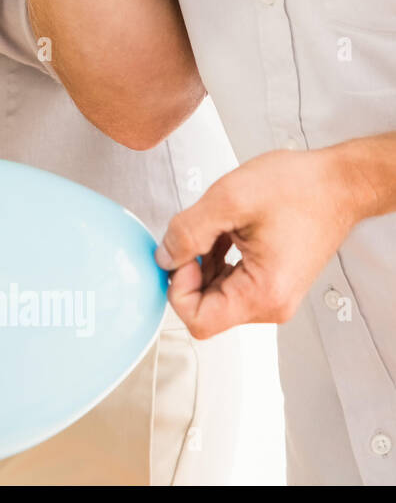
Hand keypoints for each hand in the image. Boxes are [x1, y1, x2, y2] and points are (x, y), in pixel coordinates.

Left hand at [156, 148, 366, 337]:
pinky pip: (228, 282)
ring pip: (213, 295)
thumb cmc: (300, 187)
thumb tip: (164, 257)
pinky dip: (215, 260)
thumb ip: (187, 231)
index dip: (178, 287)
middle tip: (196, 235)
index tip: (182, 254)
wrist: (339, 182)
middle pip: (205, 309)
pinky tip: (222, 233)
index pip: (198, 320)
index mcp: (264, 294)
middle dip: (189, 272)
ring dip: (202, 263)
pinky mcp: (271, 282)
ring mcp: (272, 295)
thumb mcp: (228, 199)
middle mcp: (271, 304)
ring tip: (215, 229)